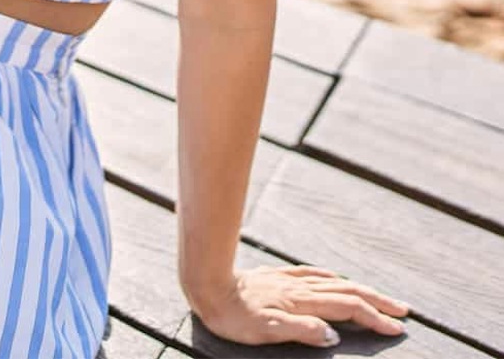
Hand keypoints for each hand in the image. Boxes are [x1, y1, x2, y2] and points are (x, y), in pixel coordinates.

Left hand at [190, 263, 410, 348]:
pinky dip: (330, 278)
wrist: (205, 284)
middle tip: (403, 310)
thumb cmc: (233, 316)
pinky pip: (310, 274)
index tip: (398, 329)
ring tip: (377, 296)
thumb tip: (334, 335)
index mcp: (300, 303)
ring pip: (331, 282)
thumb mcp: (266, 331)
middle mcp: (298, 288)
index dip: (373, 318)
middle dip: (376, 301)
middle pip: (346, 291)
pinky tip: (333, 278)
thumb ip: (301, 331)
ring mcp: (287, 280)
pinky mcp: (275, 276)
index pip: (346, 309)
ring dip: (358, 289)